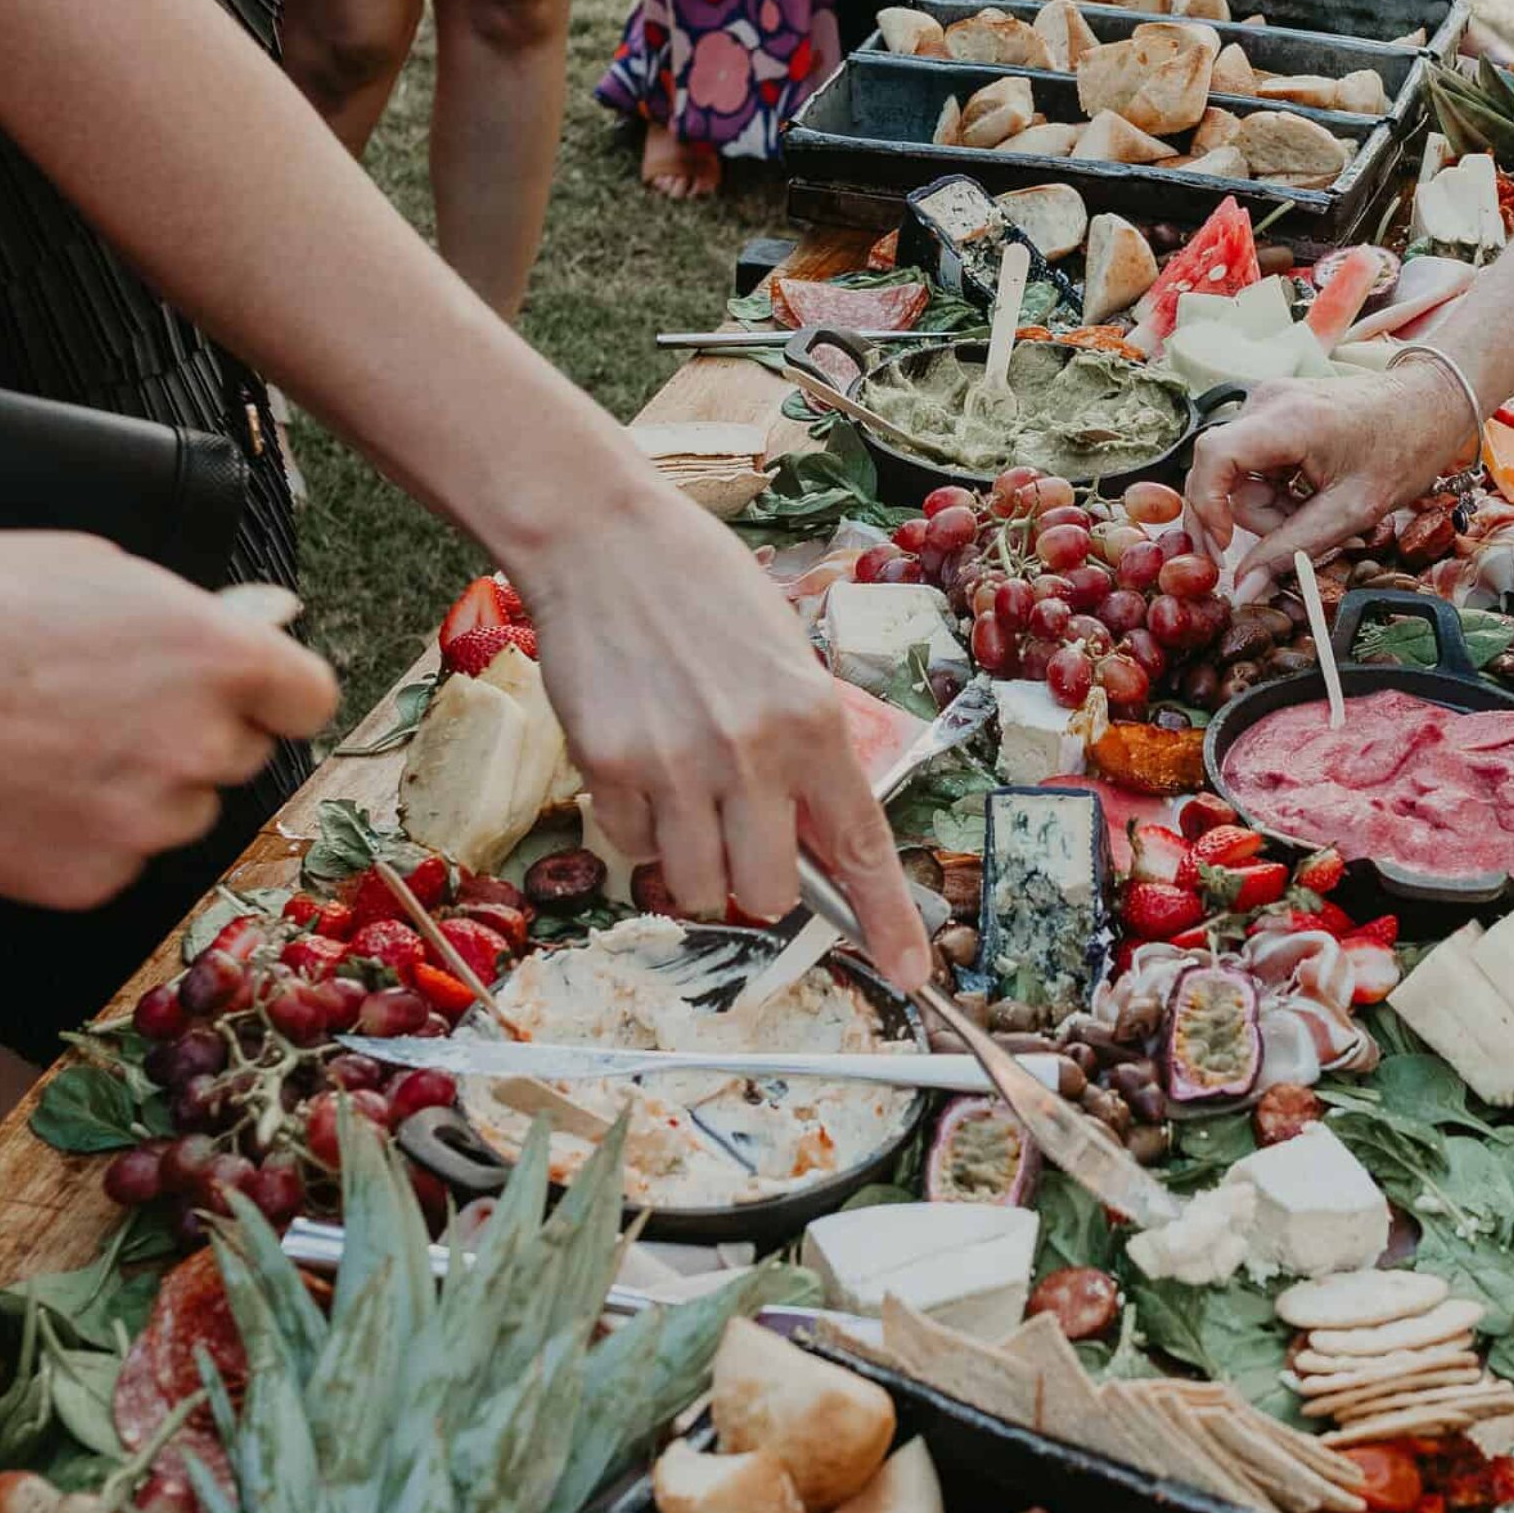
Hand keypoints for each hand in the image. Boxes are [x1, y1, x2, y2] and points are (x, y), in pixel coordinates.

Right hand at [0, 537, 336, 911]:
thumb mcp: (94, 571)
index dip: (273, 692)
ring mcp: (149, 819)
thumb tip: (269, 613)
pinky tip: (31, 789)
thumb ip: (197, 609)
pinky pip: (119, 858)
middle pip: (241, 755)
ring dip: (141, 788)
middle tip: (112, 705)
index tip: (247, 688)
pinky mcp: (95, 877)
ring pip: (181, 812)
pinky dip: (85, 834)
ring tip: (56, 743)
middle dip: (195, 734)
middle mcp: (199, 745)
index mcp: (217, 658)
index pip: (308, 697)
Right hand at [527, 491, 930, 993]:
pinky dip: (638, 826)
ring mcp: (676, 766)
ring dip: (694, 861)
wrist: (605, 539)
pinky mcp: (608, 769)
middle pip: (770, 892)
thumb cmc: (705, 594)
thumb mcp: (788, 663)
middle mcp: (752, 753)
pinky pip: (631, 846)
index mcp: (814, 722)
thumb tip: (819, 842)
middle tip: (741, 834)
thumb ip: (807, 752)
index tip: (908, 973)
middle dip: (759, 880)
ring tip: (684, 791)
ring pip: (697, 886)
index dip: (886, 920)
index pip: (861, 845)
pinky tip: (639, 759)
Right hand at [1184, 364, 1477, 600]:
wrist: (1432, 403)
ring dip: (1269, 506)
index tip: (1225, 546)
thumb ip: (1293, 550)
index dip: (1207, 507)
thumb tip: (1244, 587)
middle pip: (1225, 477)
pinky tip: (1311, 493)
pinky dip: (1275, 489)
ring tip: (1318, 509)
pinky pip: (1253, 463)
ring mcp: (1268, 402)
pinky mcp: (1273, 410)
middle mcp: (1267, 402)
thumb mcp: (1352, 511)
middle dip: (1256, 518)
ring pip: (1238, 476)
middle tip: (1303, 532)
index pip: (1212, 458)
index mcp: (1286, 420)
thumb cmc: (1404, 448)